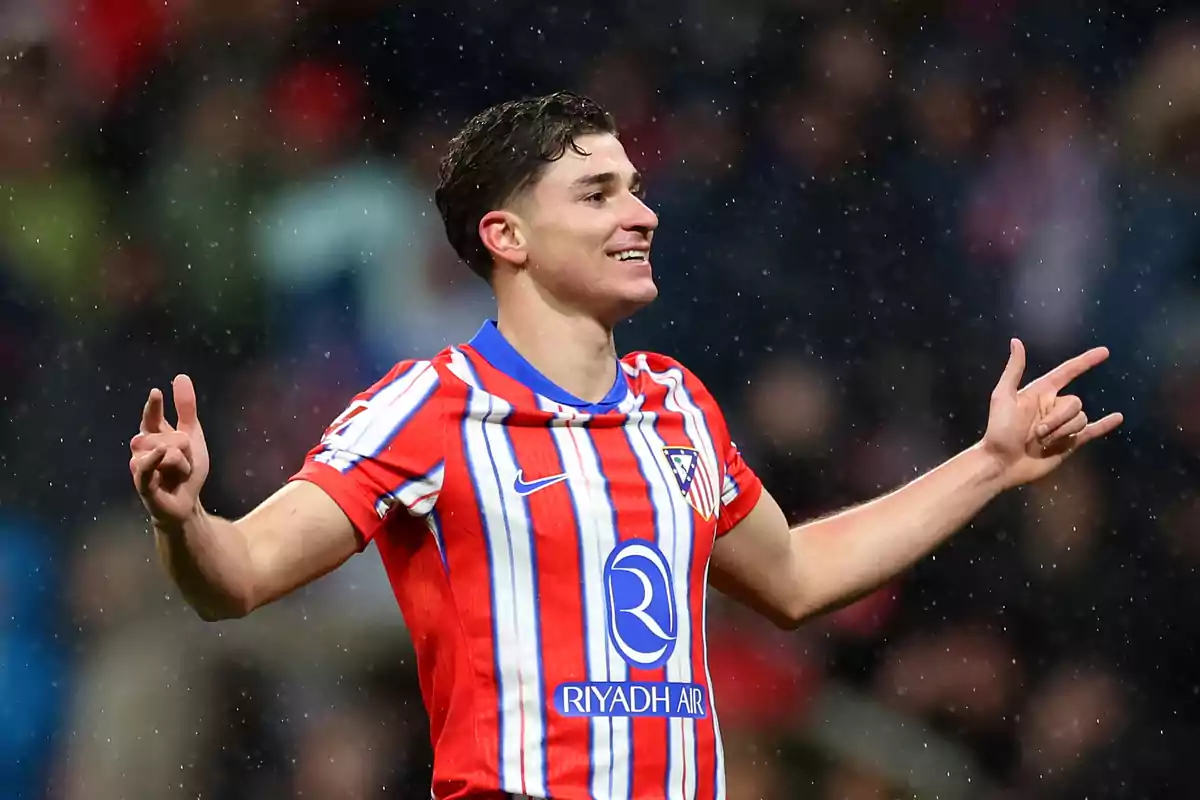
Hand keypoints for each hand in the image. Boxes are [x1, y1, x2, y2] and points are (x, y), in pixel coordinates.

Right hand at [129, 374, 210, 528]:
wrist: (187, 503)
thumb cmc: (186, 471)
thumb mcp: (192, 436)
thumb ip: (186, 408)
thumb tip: (181, 376)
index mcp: (154, 435)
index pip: (152, 417)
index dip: (154, 406)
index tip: (157, 393)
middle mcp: (143, 448)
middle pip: (170, 436)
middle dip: (185, 448)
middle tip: (184, 464)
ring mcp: (140, 465)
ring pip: (166, 450)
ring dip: (181, 463)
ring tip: (178, 474)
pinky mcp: (142, 483)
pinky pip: (145, 466)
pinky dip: (154, 460)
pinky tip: (159, 454)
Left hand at [980, 339, 1122, 488]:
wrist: (1002, 462)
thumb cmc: (999, 429)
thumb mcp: (1003, 396)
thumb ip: (1014, 369)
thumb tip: (1016, 341)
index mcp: (1040, 392)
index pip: (1068, 372)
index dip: (1086, 361)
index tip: (1105, 352)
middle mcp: (1054, 406)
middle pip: (1075, 403)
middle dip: (1057, 419)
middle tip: (1035, 433)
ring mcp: (1062, 425)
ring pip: (1080, 419)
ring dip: (1062, 432)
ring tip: (1041, 442)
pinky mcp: (1069, 442)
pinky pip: (1092, 430)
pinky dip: (1105, 425)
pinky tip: (1118, 418)